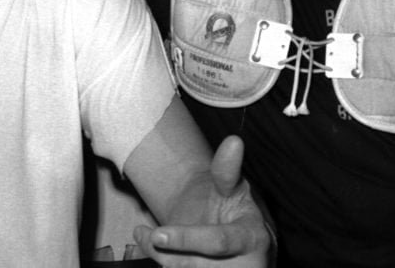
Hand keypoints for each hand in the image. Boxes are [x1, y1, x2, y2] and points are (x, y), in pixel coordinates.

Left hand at [133, 136, 273, 266]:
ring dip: (161, 255)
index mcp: (251, 238)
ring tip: (143, 234)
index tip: (156, 235)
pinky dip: (155, 258)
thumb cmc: (234, 210)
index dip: (186, 239)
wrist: (238, 244)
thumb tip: (234, 140)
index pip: (218, 242)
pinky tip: (143, 244)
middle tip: (152, 236)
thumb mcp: (234, 188)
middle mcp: (240, 264)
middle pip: (196, 264)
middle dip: (174, 251)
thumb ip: (228, 169)